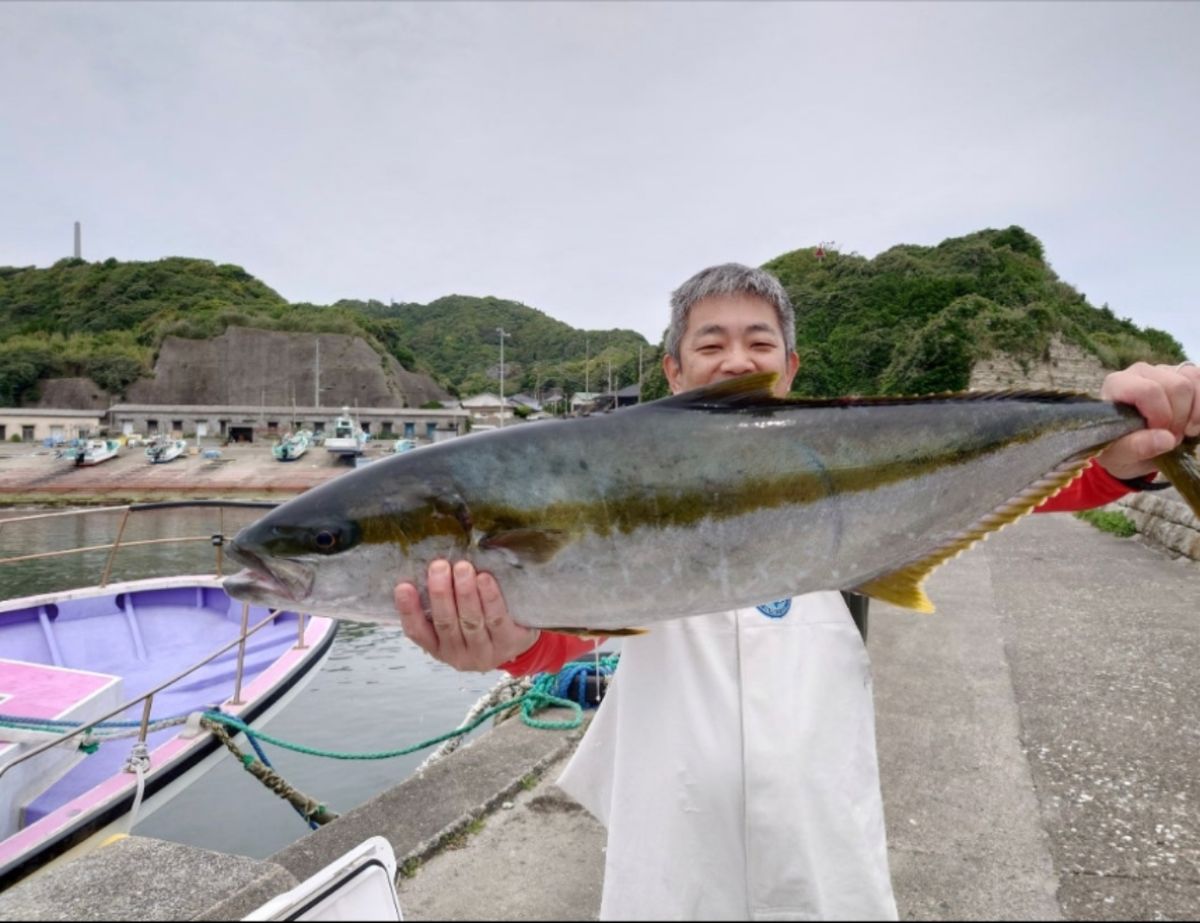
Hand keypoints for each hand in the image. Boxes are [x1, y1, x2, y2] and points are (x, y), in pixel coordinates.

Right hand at [394, 559, 539, 671]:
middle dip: (441, 593)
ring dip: (465, 593)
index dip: (408, 610)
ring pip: (471, 621)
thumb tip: (425, 566)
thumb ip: (441, 601)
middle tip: (439, 566)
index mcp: (438, 647)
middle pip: (446, 623)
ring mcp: (484, 652)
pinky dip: (490, 598)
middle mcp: (458, 654)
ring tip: (462, 568)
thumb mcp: (454, 619)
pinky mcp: (509, 643)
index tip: (403, 586)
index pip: (417, 632)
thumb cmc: (478, 621)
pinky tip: (485, 578)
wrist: (518, 641)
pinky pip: (497, 619)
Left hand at [1096, 362, 1199, 479]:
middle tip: (1169, 437)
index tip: (1158, 433)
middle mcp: (1141, 372)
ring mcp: (1165, 371)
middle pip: (1178, 386)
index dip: (1161, 416)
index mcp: (1117, 385)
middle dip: (1178, 418)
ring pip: (1192, 381)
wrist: (1134, 446)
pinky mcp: (1184, 374)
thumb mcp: (1118, 456)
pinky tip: (1192, 423)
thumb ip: (1134, 448)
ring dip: (1193, 414)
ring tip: (1179, 430)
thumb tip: (1166, 439)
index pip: (1149, 390)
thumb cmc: (1120, 448)